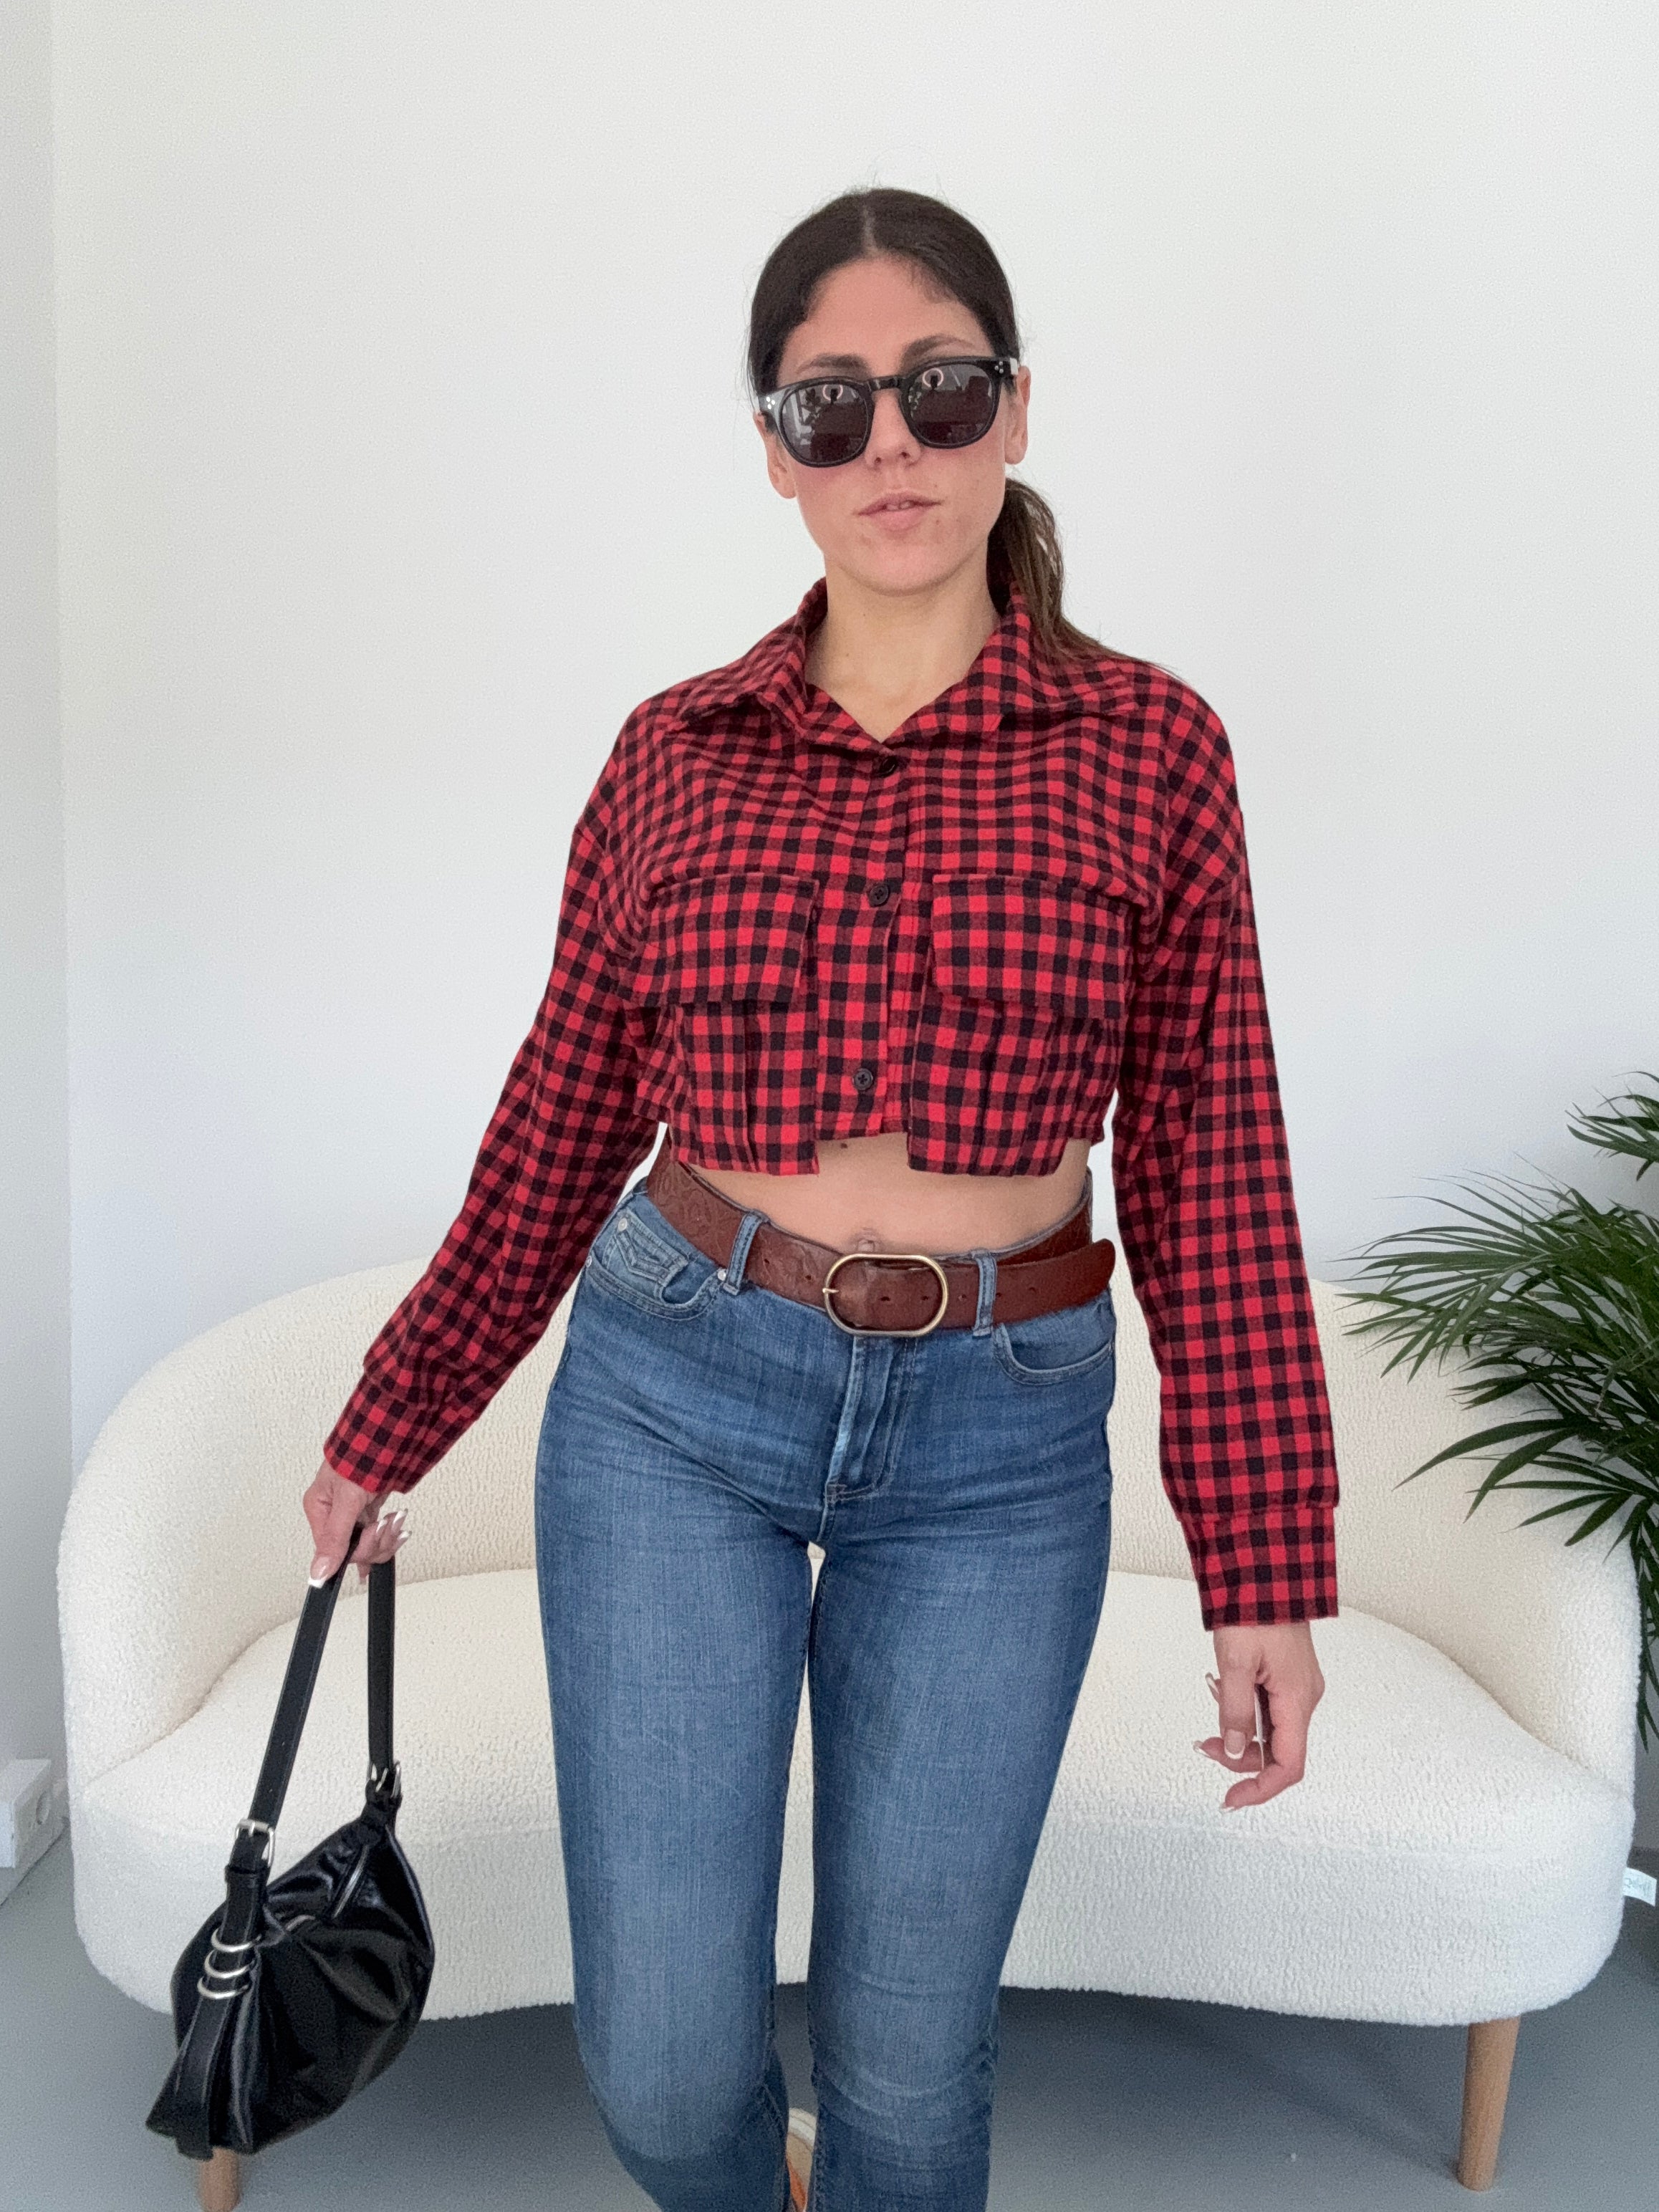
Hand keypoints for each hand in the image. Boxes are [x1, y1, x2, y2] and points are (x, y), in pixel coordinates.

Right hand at [302, 1461, 408, 1586]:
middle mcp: (334, 1514)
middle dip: (376, 1541)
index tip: (372, 1533)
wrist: (390, 1433)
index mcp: (320, 1509)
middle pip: (354, 1551)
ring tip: (396, 1519)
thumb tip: (318, 1573)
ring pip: (369, 1545)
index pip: (334, 1551)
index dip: (358, 1548)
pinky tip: (397, 1527)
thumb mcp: (347, 1499)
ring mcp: (353, 1512)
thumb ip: (335, 1538)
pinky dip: (390, 1532)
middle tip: (386, 1523)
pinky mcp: (370, 1508)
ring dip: (387, 1536)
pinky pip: (377, 1534)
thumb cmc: (363, 1454)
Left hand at [1193, 1619, 1324, 1809]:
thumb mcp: (1235, 1663)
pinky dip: (1244, 1708)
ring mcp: (1297, 1685)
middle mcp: (1304, 1696)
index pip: (1288, 1765)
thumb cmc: (1255, 1607)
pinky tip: (1224, 1687)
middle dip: (1239, 1755)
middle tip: (1205, 1744)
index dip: (1260, 1788)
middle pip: (1277, 1750)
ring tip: (1214, 1698)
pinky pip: (1268, 1706)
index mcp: (1298, 1699)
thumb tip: (1232, 1748)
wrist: (1266, 1569)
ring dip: (1239, 1728)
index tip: (1231, 1797)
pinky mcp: (1287, 1673)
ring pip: (1271, 1728)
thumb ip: (1234, 1711)